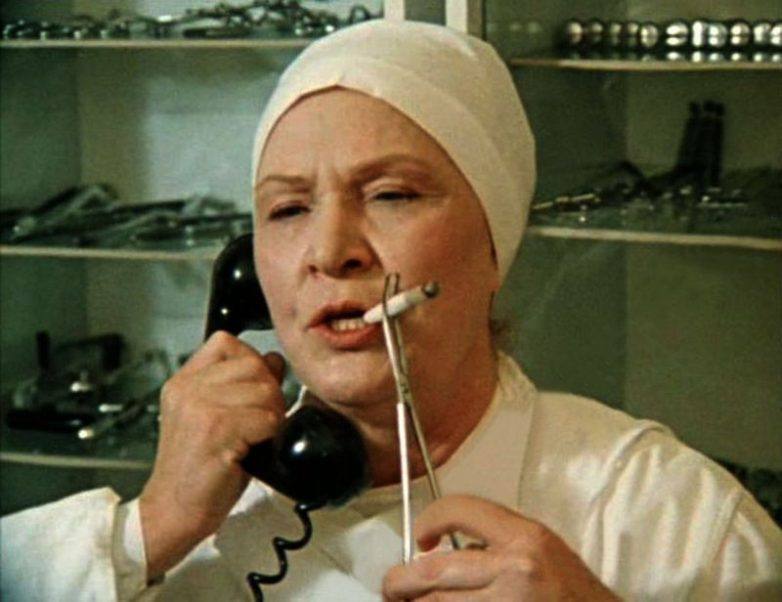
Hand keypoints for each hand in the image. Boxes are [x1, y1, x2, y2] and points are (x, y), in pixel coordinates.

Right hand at [139, 332, 285, 579]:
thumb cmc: (199, 469)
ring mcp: (199, 406)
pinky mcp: (215, 429)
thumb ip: (241, 385)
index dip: (251, 361)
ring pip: (264, 391)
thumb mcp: (216, 416)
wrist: (173, 510)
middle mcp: (187, 388)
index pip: (227, 342)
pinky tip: (253, 449)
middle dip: (269, 391)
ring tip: (256, 436)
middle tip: (261, 421)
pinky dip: (269, 435)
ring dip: (272, 415)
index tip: (253, 391)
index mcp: (183, 381)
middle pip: (253, 364)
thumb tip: (274, 360)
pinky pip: (266, 418)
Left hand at [383, 495, 618, 600]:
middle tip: (391, 586)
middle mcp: (515, 570)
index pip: (461, 510)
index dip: (430, 519)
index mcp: (525, 538)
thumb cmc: (573, 593)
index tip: (420, 537)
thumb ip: (496, 543)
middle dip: (400, 581)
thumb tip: (442, 550)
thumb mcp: (542, 550)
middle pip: (433, 572)